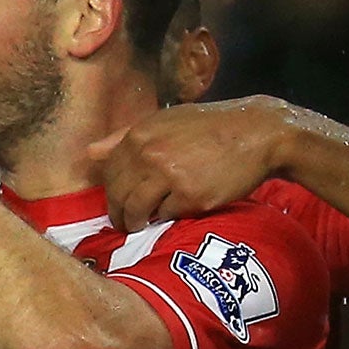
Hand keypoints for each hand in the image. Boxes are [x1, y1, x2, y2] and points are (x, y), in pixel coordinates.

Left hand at [87, 96, 288, 232]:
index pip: (109, 173)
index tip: (116, 201)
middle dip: (117, 213)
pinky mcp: (190, 196)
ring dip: (134, 222)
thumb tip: (90, 152)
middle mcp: (149, 155)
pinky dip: (167, 217)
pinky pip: (167, 215)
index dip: (111, 191)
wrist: (258, 134)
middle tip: (123, 222)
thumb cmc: (210, 128)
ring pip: (137, 210)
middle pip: (118, 195)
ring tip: (138, 226)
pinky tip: (174, 212)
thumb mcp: (165, 122)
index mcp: (139, 136)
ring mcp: (169, 177)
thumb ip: (123, 138)